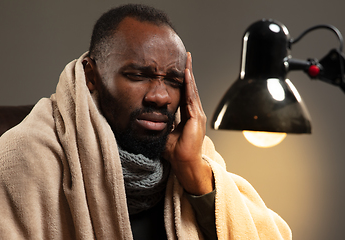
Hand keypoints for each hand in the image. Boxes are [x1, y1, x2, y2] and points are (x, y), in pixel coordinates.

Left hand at [164, 52, 212, 194]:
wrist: (184, 164)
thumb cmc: (174, 152)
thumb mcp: (164, 132)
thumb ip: (160, 122)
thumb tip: (147, 116)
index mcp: (188, 115)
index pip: (185, 93)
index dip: (183, 79)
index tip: (179, 67)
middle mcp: (195, 113)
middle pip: (191, 87)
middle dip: (188, 71)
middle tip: (186, 56)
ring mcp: (197, 115)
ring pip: (192, 90)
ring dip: (189, 74)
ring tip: (186, 60)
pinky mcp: (197, 118)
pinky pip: (191, 98)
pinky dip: (189, 85)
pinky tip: (186, 75)